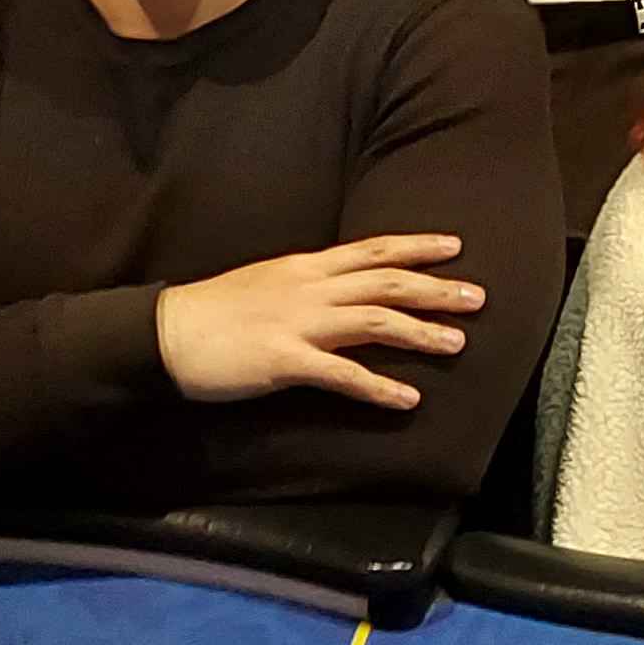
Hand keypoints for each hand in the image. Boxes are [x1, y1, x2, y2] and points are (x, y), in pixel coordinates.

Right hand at [153, 232, 484, 411]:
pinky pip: (343, 374)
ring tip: (457, 344)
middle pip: (387, 282)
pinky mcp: (286, 361)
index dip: (417, 246)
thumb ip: (306, 284)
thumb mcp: (266, 281)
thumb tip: (341, 289)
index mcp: (305, 268)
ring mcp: (299, 323)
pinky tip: (407, 399)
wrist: (165, 332)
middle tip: (478, 298)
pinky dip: (379, 387)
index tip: (455, 245)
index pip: (373, 250)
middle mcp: (310, 288)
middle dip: (436, 288)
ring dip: (420, 333)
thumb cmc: (213, 311)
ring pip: (375, 321)